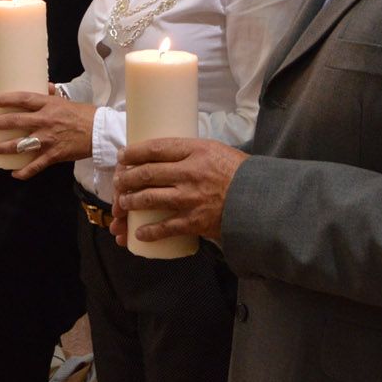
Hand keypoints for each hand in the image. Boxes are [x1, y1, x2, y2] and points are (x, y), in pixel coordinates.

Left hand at [0, 87, 95, 178]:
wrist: (100, 132)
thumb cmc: (84, 115)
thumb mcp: (65, 100)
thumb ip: (51, 95)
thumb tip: (44, 86)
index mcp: (49, 105)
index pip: (23, 98)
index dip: (6, 99)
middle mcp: (46, 121)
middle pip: (15, 121)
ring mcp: (48, 139)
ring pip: (19, 145)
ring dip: (1, 147)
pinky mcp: (54, 155)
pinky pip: (35, 166)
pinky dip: (23, 171)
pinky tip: (13, 173)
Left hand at [113, 138, 244, 246]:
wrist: (261, 200)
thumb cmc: (240, 173)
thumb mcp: (217, 151)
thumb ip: (192, 152)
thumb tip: (166, 154)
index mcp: (196, 151)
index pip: (156, 148)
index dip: (135, 152)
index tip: (123, 156)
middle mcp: (190, 173)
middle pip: (148, 173)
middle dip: (127, 178)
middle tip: (119, 181)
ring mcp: (191, 198)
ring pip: (150, 198)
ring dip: (131, 201)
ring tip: (123, 202)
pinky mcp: (195, 221)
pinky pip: (165, 227)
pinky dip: (149, 231)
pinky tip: (140, 233)